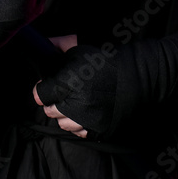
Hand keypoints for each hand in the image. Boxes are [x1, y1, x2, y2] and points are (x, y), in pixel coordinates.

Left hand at [31, 40, 177, 139]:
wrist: (136, 79)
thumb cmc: (107, 62)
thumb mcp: (80, 50)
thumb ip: (58, 47)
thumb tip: (42, 45)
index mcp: (69, 82)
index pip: (40, 95)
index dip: (42, 89)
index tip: (45, 87)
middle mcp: (76, 103)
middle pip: (50, 111)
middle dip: (53, 101)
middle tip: (62, 94)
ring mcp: (88, 120)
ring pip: (63, 124)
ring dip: (65, 114)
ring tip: (75, 103)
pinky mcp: (98, 130)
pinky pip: (79, 133)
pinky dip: (79, 125)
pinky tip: (85, 113)